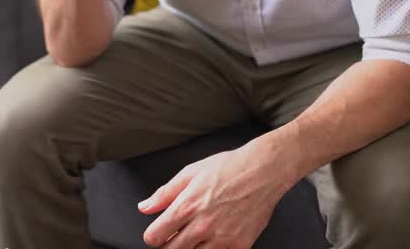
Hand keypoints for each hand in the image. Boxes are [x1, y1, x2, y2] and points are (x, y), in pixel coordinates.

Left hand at [138, 143, 289, 248]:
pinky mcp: (239, 246)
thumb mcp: (191, 173)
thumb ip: (165, 193)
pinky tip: (213, 239)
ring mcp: (222, 238)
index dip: (153, 236)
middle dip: (168, 245)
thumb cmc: (229, 168)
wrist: (264, 171)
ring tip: (195, 236)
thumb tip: (145, 207)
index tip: (157, 233)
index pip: (155, 236)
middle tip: (175, 236)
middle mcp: (203, 225)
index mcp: (188, 206)